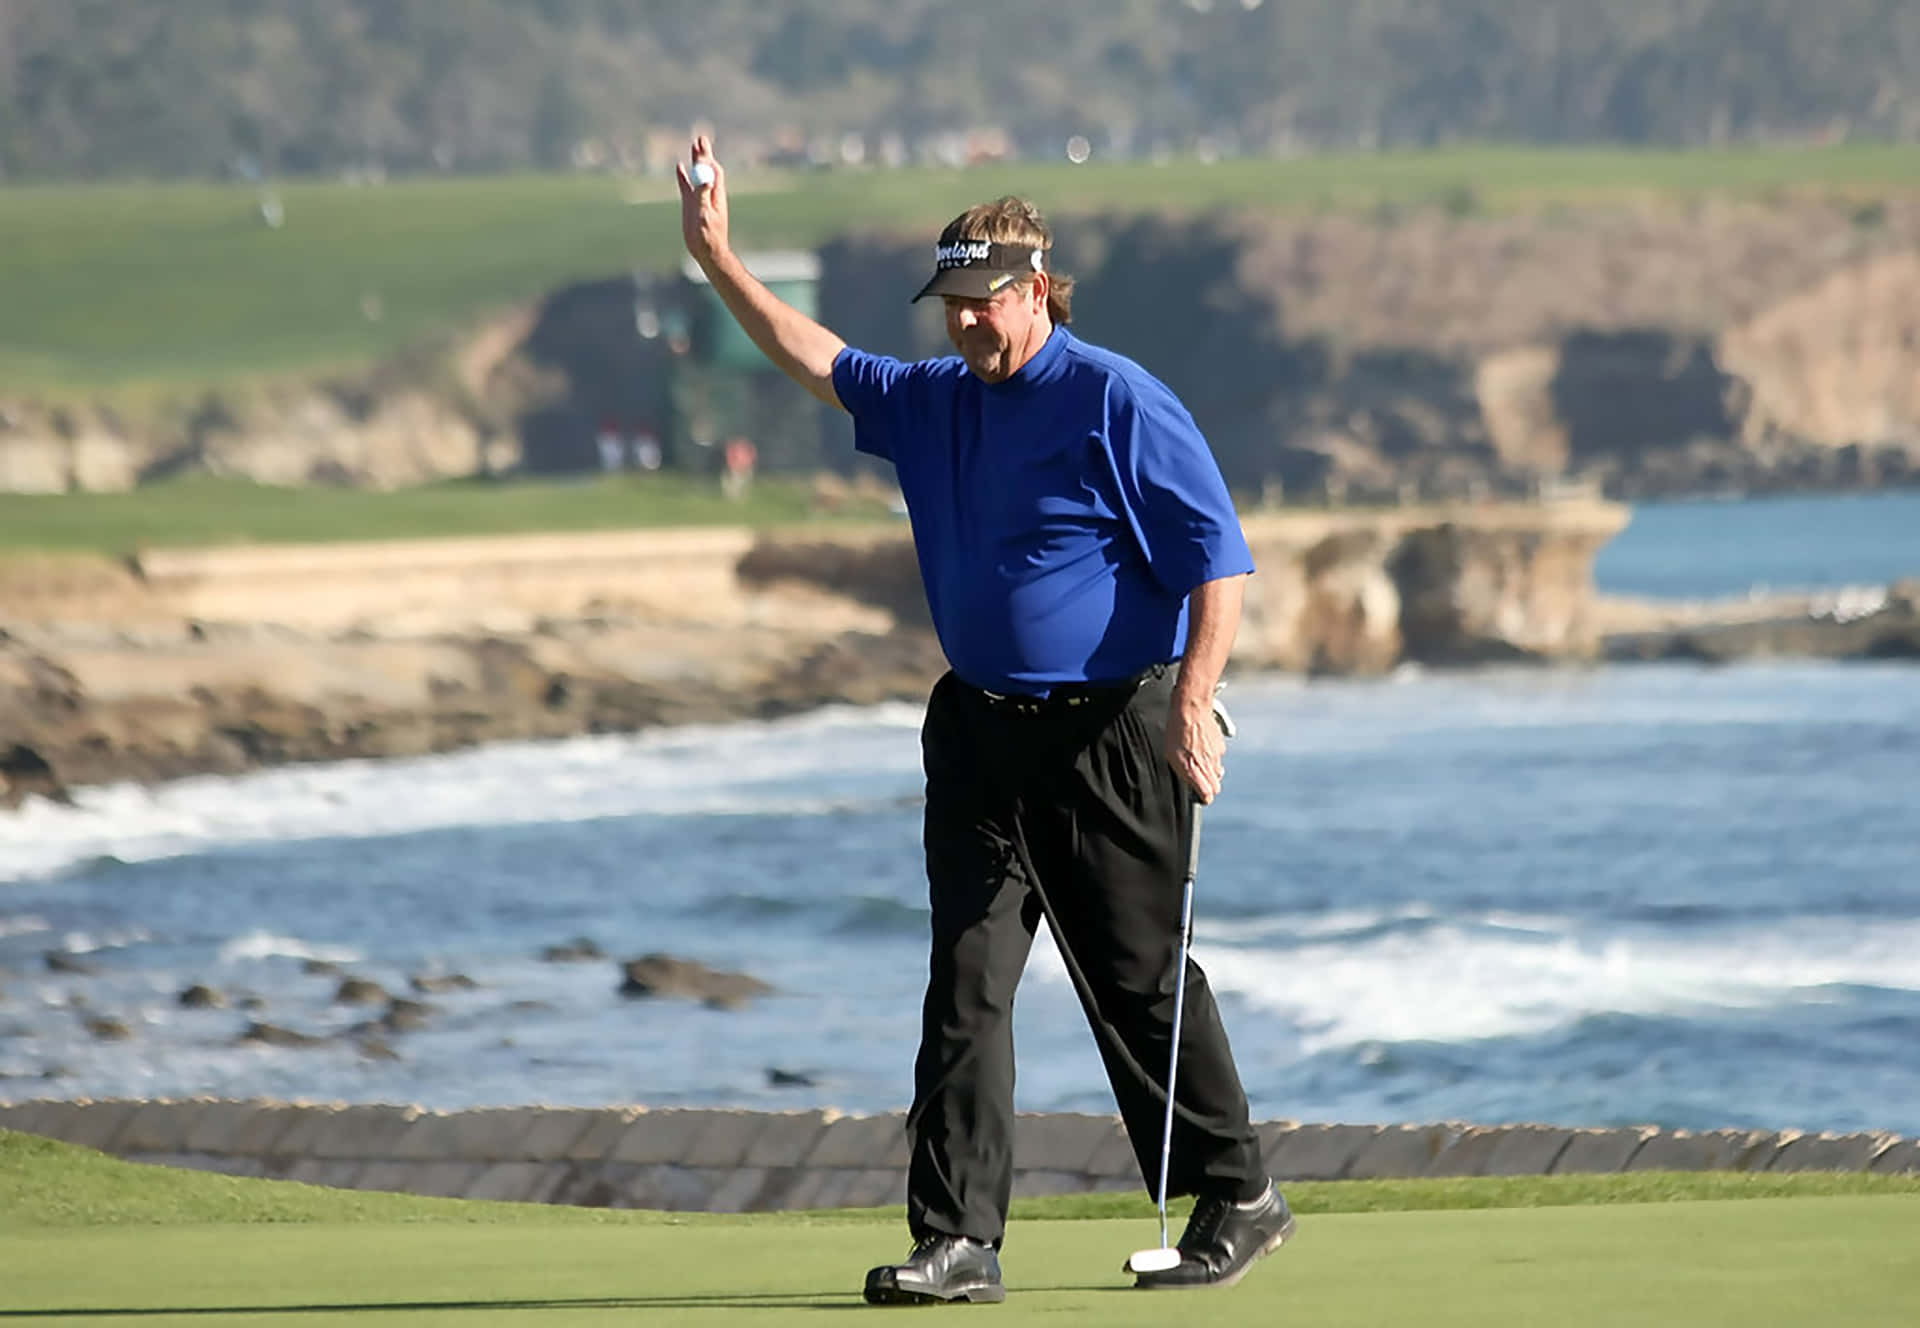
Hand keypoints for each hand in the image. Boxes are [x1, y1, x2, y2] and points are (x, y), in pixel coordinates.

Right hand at [677, 134, 728, 269]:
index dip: (708, 158)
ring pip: (696, 174)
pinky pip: (686, 186)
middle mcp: (708, 193)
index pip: (713, 171)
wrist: (706, 251)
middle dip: (703, 153)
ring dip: (695, 160)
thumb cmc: (708, 236)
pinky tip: (679, 167)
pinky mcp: (691, 205)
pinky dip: (682, 176)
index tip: (702, 146)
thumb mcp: (705, 215)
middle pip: (706, 169)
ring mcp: (699, 198)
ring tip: (694, 145)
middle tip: (700, 137)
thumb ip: (704, 196)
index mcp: (715, 194)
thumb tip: (706, 179)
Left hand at [1166, 690, 1226, 803]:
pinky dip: (1211, 756)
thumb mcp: (1171, 756)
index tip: (1200, 797)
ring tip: (1198, 762)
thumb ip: (1184, 773)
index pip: (1208, 794)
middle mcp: (1209, 764)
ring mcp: (1217, 755)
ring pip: (1218, 771)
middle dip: (1209, 787)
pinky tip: (1201, 748)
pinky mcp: (1220, 745)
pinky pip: (1217, 756)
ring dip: (1210, 771)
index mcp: (1196, 770)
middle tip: (1199, 782)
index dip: (1204, 797)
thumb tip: (1192, 783)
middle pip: (1216, 786)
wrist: (1191, 710)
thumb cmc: (1176, 732)